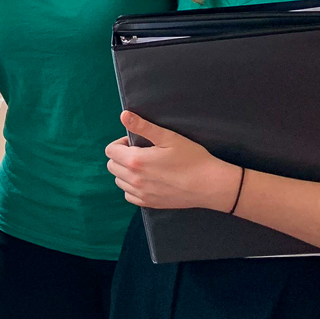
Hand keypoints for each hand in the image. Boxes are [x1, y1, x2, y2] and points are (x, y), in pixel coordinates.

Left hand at [105, 111, 240, 210]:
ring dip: (125, 172)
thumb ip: (142, 126)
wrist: (209, 185)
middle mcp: (134, 179)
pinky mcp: (148, 203)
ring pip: (119, 180)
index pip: (110, 150)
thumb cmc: (191, 158)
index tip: (135, 142)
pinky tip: (146, 180)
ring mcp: (140, 194)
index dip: (120, 143)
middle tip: (141, 153)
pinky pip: (129, 195)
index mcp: (135, 161)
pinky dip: (132, 187)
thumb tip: (123, 115)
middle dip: (121, 156)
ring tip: (145, 166)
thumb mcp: (168, 137)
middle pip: (112, 165)